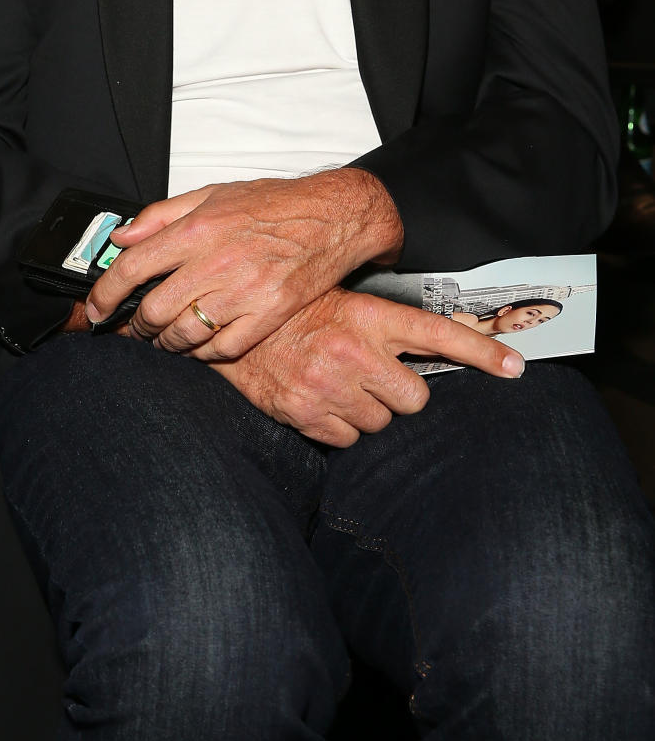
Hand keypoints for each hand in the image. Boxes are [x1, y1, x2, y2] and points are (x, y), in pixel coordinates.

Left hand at [86, 169, 402, 358]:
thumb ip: (160, 216)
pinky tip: (199, 345)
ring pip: (184, 334)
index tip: (97, 309)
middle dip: (136, 326)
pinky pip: (222, 348)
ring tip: (163, 340)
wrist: (333, 217)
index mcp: (198, 228)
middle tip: (134, 329)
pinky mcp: (269, 314)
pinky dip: (202, 353)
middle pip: (154, 309)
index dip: (106, 294)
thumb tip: (121, 237)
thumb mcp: (211, 194)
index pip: (133, 266)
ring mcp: (245, 291)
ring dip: (165, 343)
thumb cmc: (273, 205)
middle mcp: (218, 260)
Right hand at [210, 287, 524, 447]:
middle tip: (367, 375)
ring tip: (335, 384)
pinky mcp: (306, 413)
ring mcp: (330, 384)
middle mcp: (354, 350)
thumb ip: (382, 326)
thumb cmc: (287, 314)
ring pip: (381, 422)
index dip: (483, 352)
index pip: (438, 333)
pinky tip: (317, 400)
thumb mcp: (340, 302)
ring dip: (365, 411)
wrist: (226, 326)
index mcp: (368, 315)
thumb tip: (427, 353)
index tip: (516, 367)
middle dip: (396, 393)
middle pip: (415, 397)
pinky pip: (348, 439)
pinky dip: (336, 427)